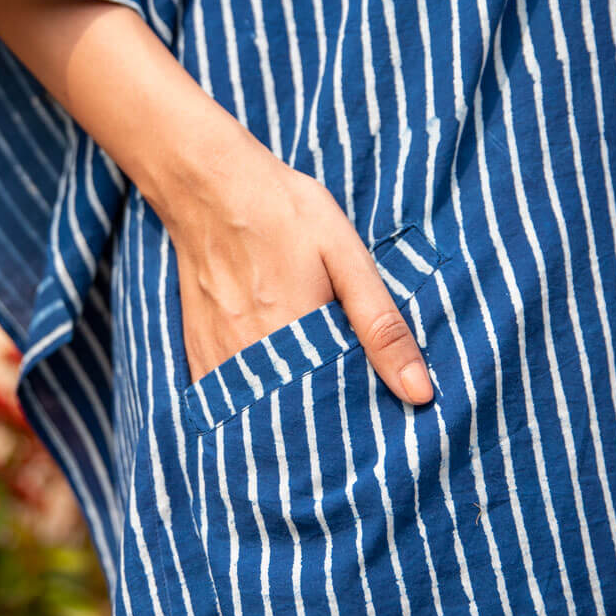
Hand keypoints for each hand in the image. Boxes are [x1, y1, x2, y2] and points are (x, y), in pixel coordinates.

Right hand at [170, 145, 433, 407]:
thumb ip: (381, 325)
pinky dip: (250, 405)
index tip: (378, 425)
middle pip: (295, 421)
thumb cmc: (283, 212)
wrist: (209, 186)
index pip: (336, 413)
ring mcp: (217, 358)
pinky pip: (225, 399)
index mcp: (294, 337)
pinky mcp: (197, 351)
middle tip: (346, 419)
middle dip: (323, 429)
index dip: (359, 424)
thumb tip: (419, 392)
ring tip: (311, 405)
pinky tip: (271, 388)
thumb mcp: (345, 255)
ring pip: (258, 415)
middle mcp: (249, 358)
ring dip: (287, 418)